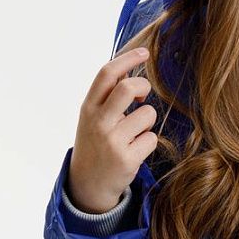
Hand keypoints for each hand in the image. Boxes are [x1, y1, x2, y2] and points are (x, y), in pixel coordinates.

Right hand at [67, 48, 158, 212]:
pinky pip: (151, 138)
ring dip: (147, 121)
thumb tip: (129, 68)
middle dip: (143, 86)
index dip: (127, 59)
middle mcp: (98, 122)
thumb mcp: (93, 118)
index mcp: (88, 108)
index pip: (107, 74)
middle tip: (142, 97)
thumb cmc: (96, 144)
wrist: (87, 185)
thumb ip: (108, 96)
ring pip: (147, 113)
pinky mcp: (126, 159)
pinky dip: (147, 142)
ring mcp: (112, 141)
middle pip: (128, 87)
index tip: (144, 52)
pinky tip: (135, 151)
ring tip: (135, 133)